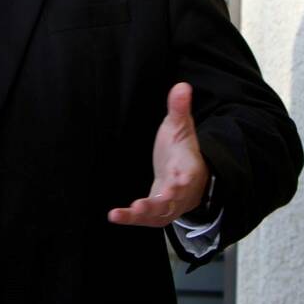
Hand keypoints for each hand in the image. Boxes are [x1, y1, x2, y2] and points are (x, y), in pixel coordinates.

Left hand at [108, 82, 209, 226]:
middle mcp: (181, 191)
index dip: (183, 179)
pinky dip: (132, 219)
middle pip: (173, 200)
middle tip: (141, 207)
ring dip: (141, 216)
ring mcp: (170, 204)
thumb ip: (179, 109)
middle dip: (159, 205)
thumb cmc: (182, 151)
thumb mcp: (180, 127)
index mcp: (188, 169)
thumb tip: (182, 85)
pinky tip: (114, 216)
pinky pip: (147, 219)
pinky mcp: (157, 212)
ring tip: (118, 215)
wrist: (190, 177)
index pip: (188, 175)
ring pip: (159, 214)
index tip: (178, 179)